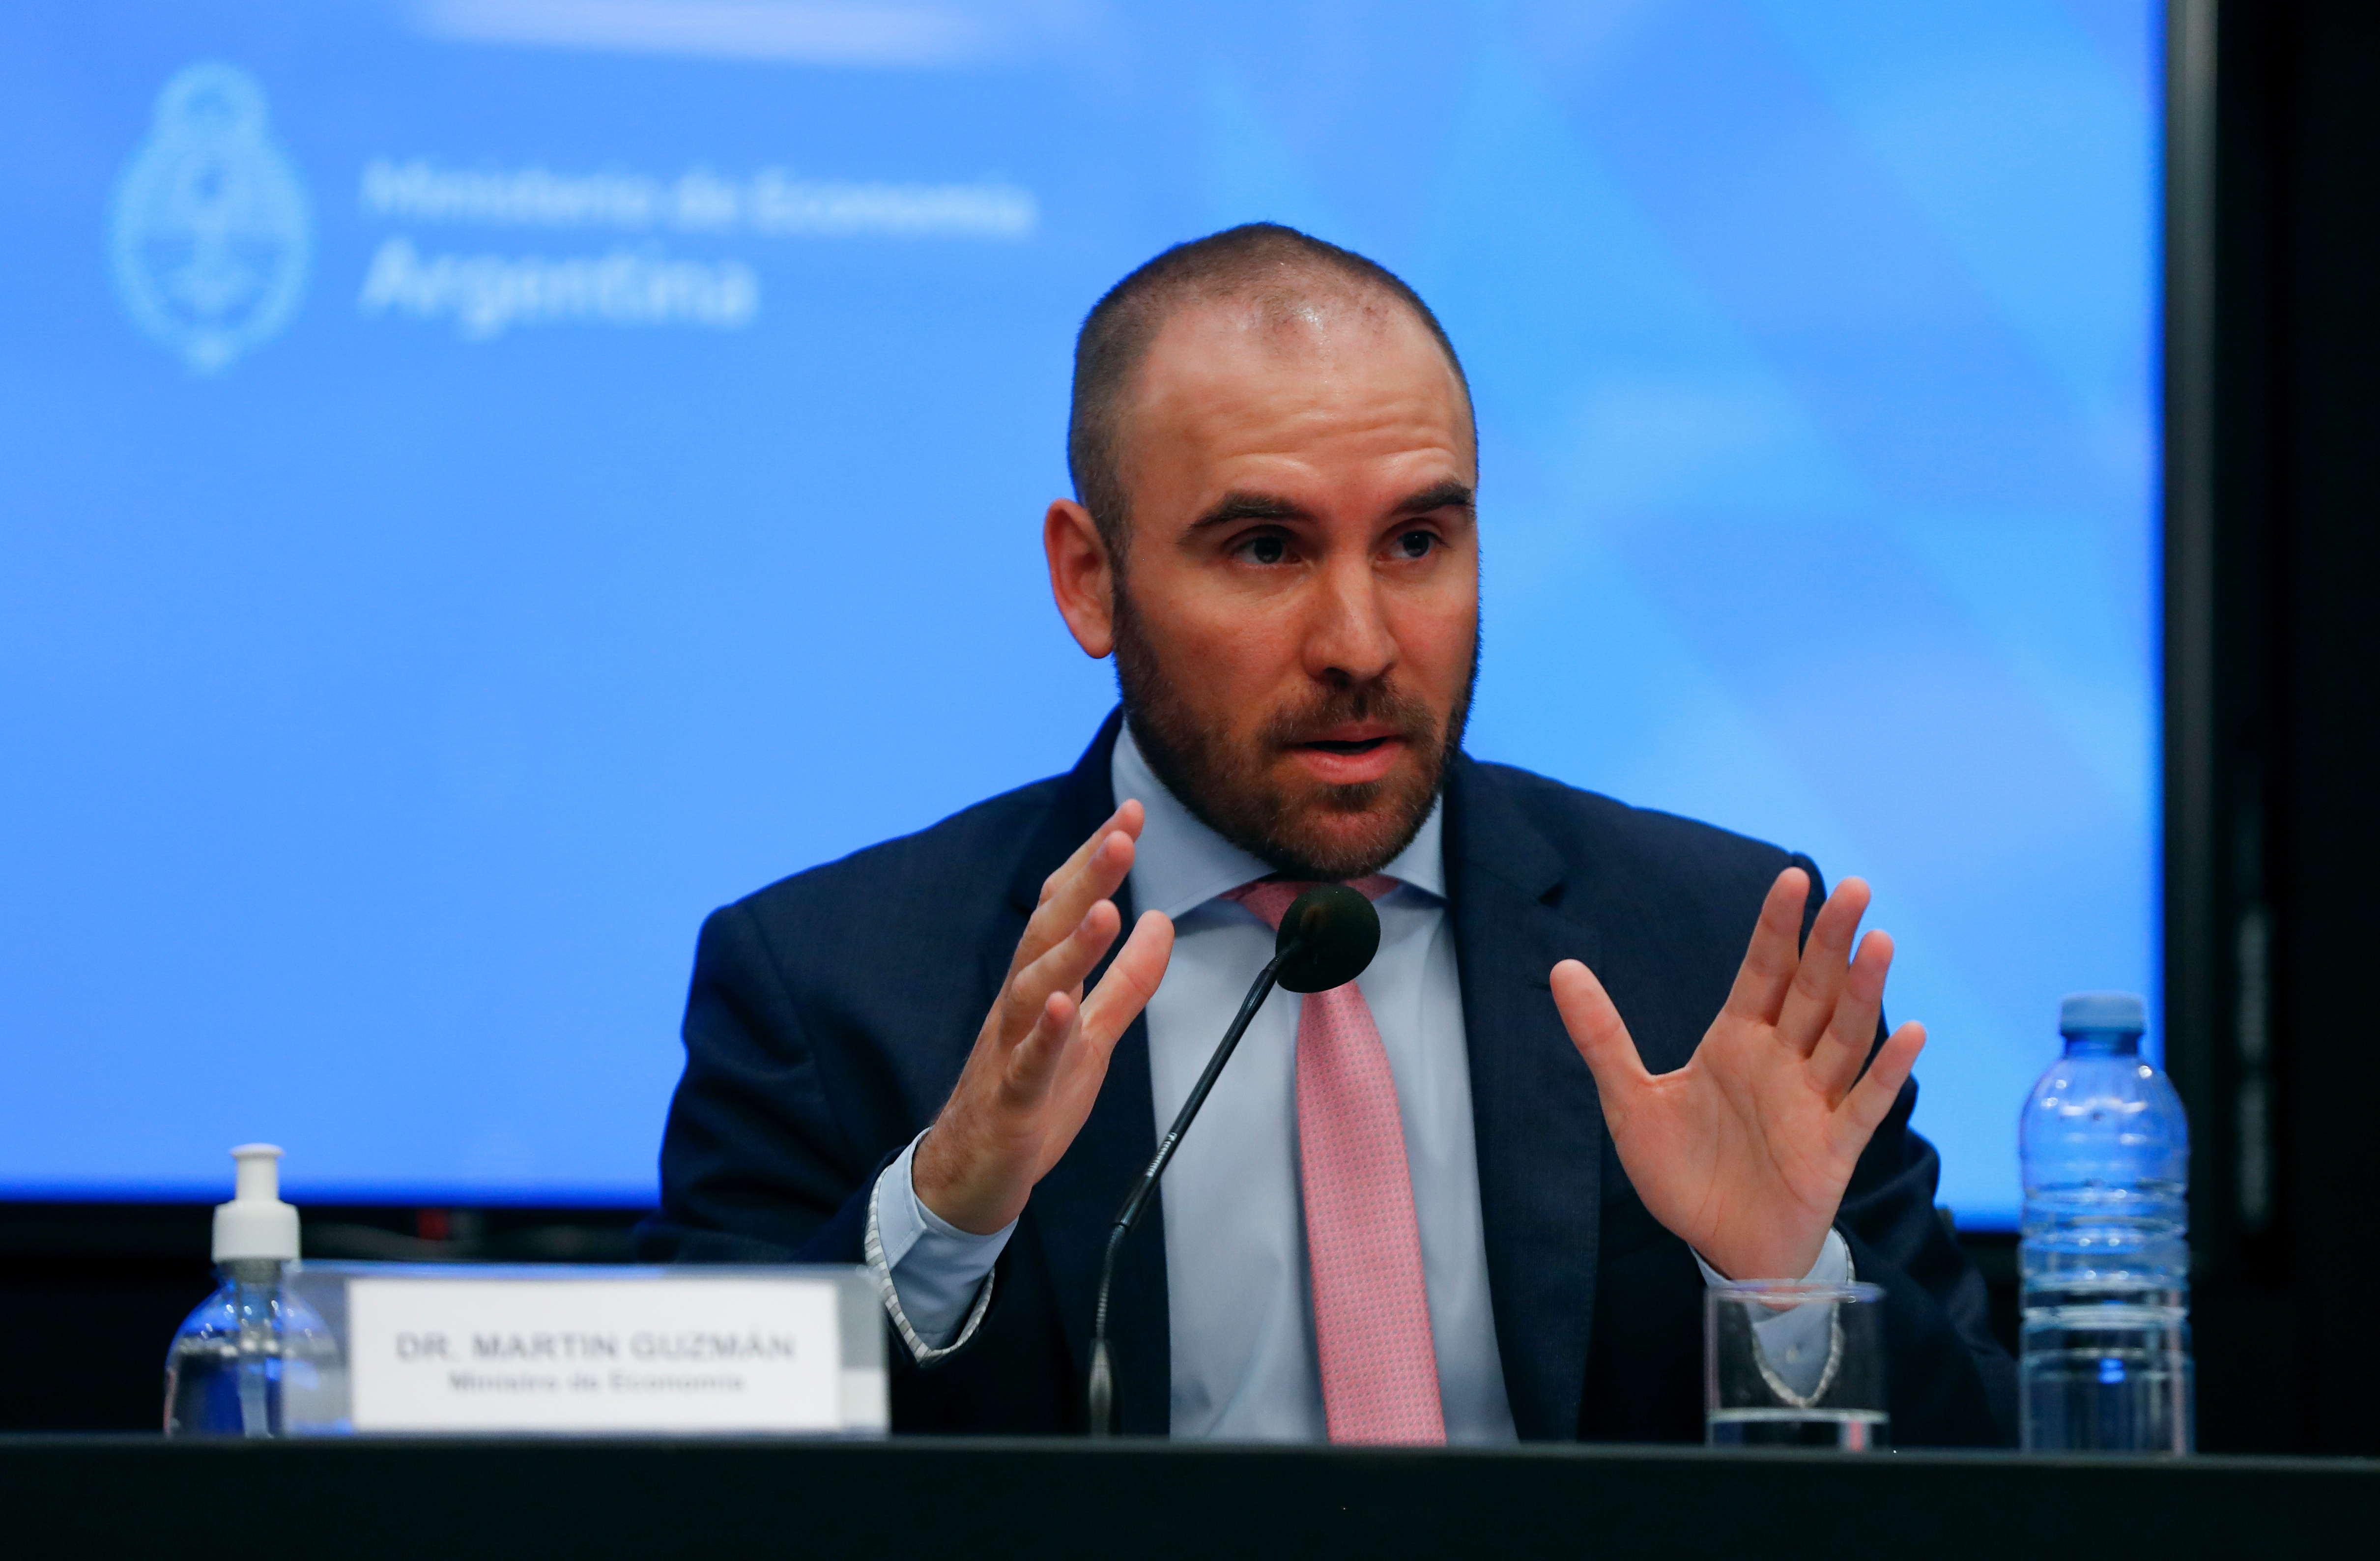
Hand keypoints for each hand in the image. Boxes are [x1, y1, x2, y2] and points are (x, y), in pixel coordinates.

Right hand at [912, 801, 1174, 1233]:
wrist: (971, 1175)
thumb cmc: (1031, 1098)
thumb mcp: (1094, 1035)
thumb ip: (1128, 981)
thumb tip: (1161, 920)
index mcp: (1042, 984)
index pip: (1064, 909)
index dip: (1094, 862)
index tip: (1130, 814)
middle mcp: (1021, 1005)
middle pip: (1048, 931)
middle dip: (1085, 881)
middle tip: (1122, 835)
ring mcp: (1010, 1049)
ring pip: (1035, 989)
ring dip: (1070, 947)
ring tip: (1106, 910)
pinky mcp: (1010, 1100)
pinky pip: (1026, 1063)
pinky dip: (1044, 1033)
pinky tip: (1061, 1005)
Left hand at [1549, 869, 1924, 1280]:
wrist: (1717, 1246)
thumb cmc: (1683, 1172)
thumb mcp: (1630, 1100)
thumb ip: (1602, 1036)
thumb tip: (1562, 967)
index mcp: (1737, 1041)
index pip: (1763, 970)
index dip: (1778, 926)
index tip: (1792, 877)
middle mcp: (1782, 1061)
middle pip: (1812, 990)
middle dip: (1831, 941)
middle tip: (1853, 888)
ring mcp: (1812, 1102)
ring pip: (1844, 1036)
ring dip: (1864, 991)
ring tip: (1879, 941)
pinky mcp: (1832, 1148)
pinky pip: (1865, 1105)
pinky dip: (1889, 1071)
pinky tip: (1911, 1032)